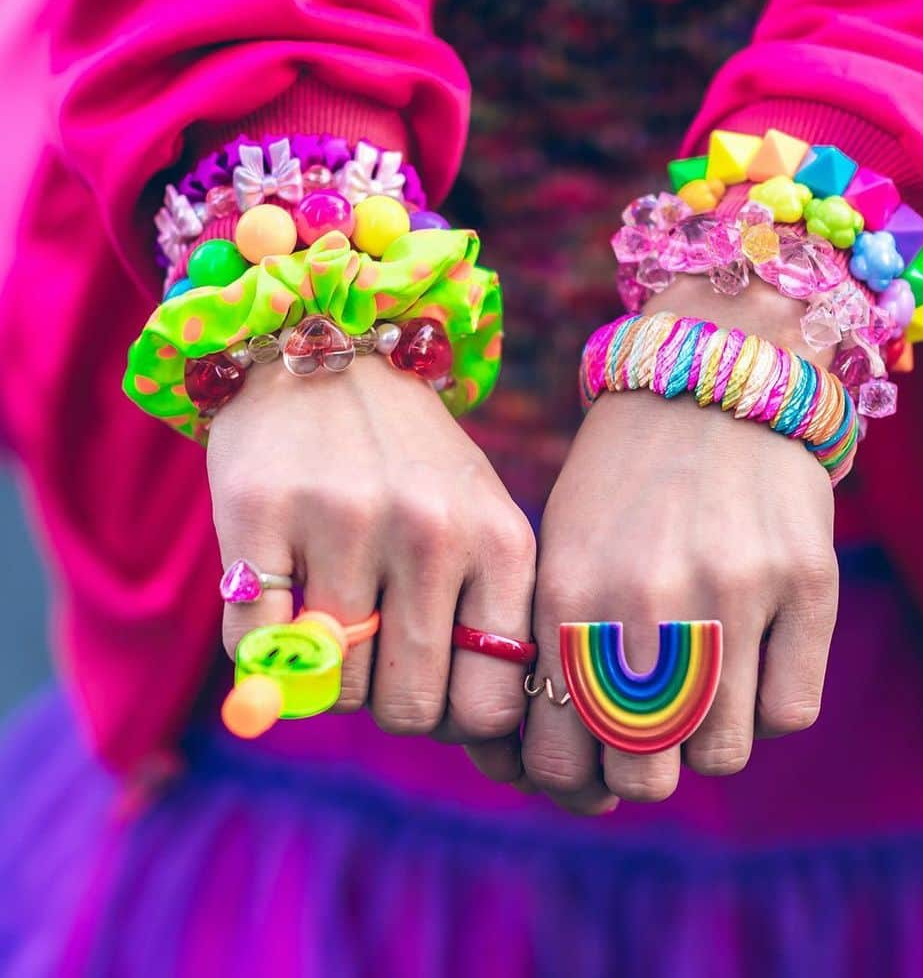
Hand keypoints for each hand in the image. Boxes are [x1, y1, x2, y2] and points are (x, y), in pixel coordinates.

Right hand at [207, 356, 534, 772]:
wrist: (326, 342)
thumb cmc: (411, 457)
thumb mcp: (477, 519)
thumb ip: (485, 623)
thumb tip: (488, 751)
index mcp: (499, 539)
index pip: (491, 705)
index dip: (456, 719)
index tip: (436, 687)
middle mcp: (428, 530)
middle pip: (406, 708)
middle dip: (387, 698)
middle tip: (376, 646)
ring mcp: (341, 520)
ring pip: (329, 686)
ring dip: (325, 667)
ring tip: (334, 598)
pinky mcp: (257, 512)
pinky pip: (253, 649)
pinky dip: (262, 646)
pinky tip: (281, 587)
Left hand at [523, 278, 838, 813]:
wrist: (711, 378)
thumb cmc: (624, 480)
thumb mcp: (563, 551)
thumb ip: (557, 652)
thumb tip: (570, 763)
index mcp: (569, 593)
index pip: (560, 760)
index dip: (577, 780)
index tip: (593, 760)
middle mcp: (646, 599)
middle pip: (644, 775)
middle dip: (644, 769)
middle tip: (653, 733)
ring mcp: (734, 591)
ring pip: (723, 754)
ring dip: (711, 737)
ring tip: (706, 685)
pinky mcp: (807, 582)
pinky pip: (791, 714)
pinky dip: (770, 704)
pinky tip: (756, 657)